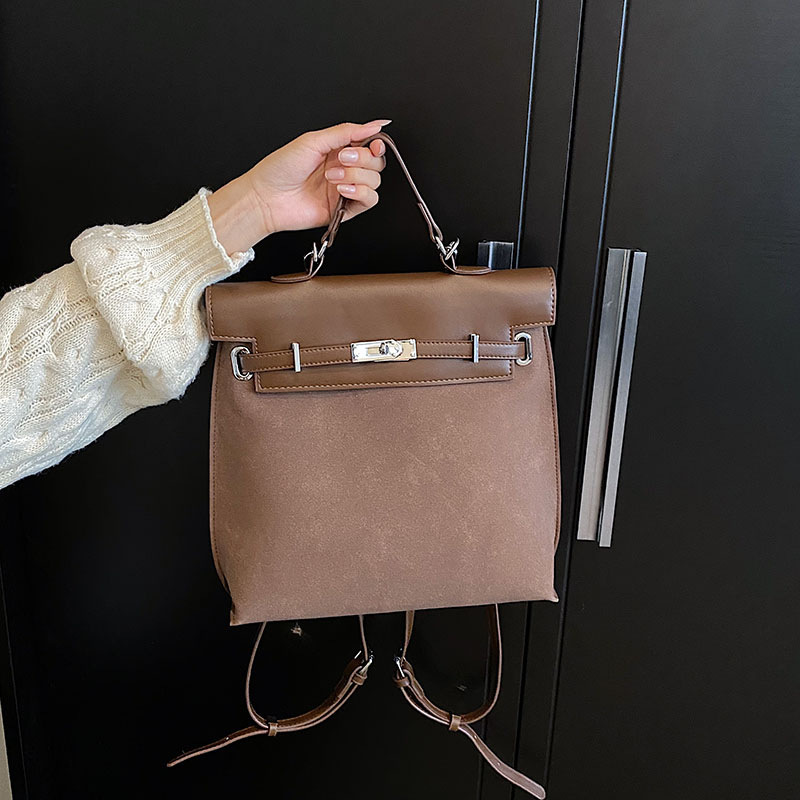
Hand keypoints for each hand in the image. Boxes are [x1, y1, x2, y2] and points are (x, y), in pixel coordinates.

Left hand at [207, 119, 390, 254]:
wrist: (267, 197)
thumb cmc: (281, 168)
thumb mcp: (314, 140)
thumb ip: (347, 131)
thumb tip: (376, 124)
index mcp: (338, 149)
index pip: (371, 145)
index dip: (377, 144)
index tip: (373, 144)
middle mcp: (345, 169)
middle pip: (376, 163)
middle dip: (363, 159)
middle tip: (341, 159)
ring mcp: (346, 189)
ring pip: (375, 181)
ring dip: (357, 176)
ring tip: (332, 177)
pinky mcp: (346, 209)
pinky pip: (370, 200)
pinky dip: (361, 192)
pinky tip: (342, 189)